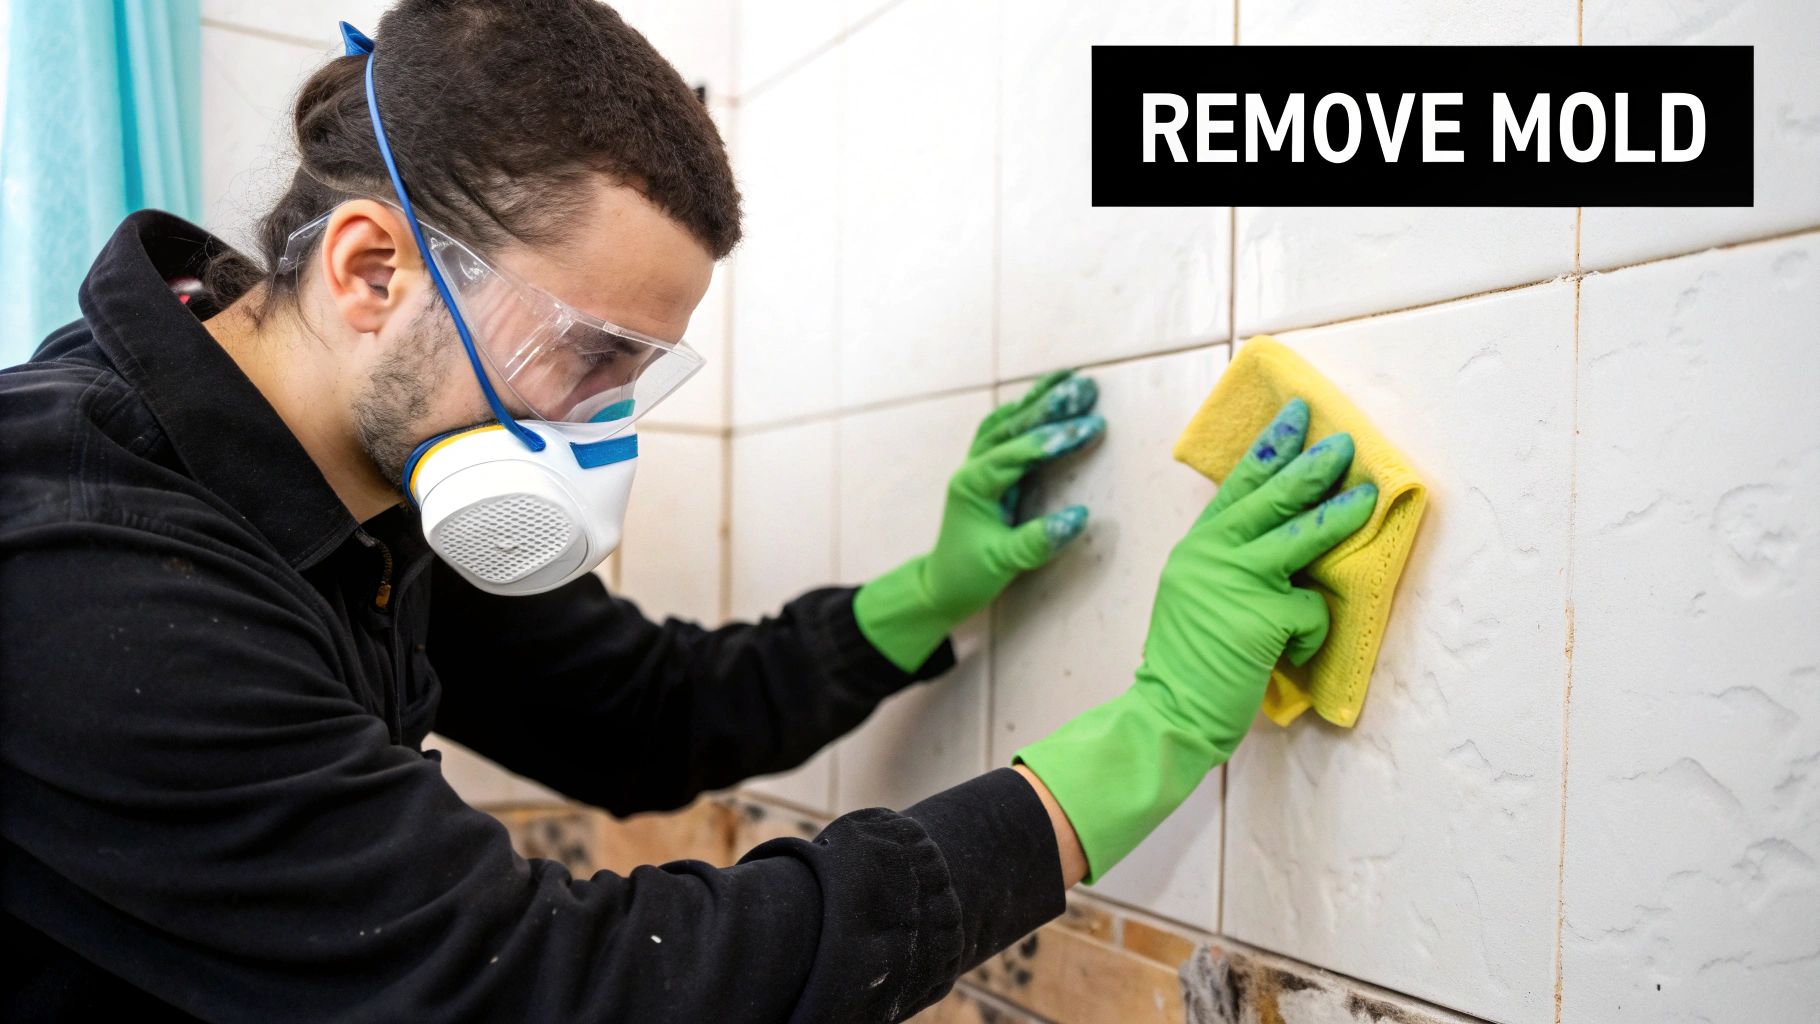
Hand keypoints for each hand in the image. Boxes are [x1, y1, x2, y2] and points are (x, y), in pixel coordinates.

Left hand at [853, 370, 1105, 671]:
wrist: (943, 584)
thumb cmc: (969, 575)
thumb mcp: (1003, 563)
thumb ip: (1037, 542)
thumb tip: (1080, 517)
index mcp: (973, 486)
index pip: (1015, 454)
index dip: (1052, 440)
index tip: (1090, 427)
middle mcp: (973, 468)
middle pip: (1010, 427)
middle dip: (1049, 406)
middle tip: (1086, 388)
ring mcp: (978, 466)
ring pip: (1007, 422)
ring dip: (1038, 399)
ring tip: (1071, 378)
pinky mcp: (989, 470)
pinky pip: (1007, 431)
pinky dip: (1028, 411)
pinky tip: (1048, 396)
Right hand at [1015, 397, 1376, 880]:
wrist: (1168, 712)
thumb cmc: (1190, 662)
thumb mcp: (1198, 595)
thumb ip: (1229, 562)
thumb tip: (1286, 535)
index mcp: (1196, 546)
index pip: (1237, 485)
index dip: (1270, 447)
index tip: (1295, 416)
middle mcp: (1211, 554)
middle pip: (1271, 497)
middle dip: (1311, 464)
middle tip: (1342, 442)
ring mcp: (1234, 582)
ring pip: (1300, 536)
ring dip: (1337, 513)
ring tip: (1367, 496)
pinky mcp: (1260, 617)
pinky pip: (1311, 610)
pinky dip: (1311, 633)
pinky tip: (1291, 653)